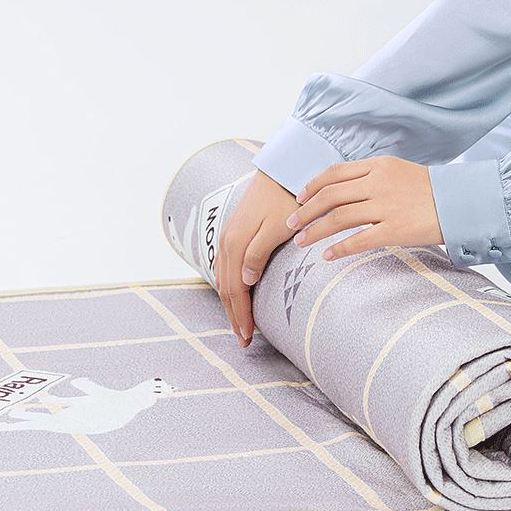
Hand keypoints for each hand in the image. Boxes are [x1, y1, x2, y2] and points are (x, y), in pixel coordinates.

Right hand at [216, 169, 297, 346]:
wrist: (282, 169)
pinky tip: (235, 295)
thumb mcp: (277, 227)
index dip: (240, 315)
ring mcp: (228, 237)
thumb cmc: (286, 199)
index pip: (235, 290)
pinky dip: (228, 287)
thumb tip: (244, 281)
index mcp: (236, 244)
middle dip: (234, 316)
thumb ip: (258, 254)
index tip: (247, 338)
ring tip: (239, 324)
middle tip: (243, 341)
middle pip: (226, 289)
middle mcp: (227, 242)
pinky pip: (224, 267)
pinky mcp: (234, 233)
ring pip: (223, 279)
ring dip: (230, 304)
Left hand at [285, 156, 442, 258]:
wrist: (462, 203)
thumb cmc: (429, 190)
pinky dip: (338, 249)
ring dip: (315, 231)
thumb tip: (341, 188)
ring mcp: (386, 206)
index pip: (335, 173)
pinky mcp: (395, 229)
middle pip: (330, 196)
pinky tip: (326, 256)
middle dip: (305, 211)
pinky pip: (359, 240)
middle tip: (290, 224)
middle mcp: (379, 183)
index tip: (299, 199)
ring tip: (300, 242)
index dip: (312, 186)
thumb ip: (371, 176)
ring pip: (338, 218)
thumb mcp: (398, 172)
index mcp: (378, 165)